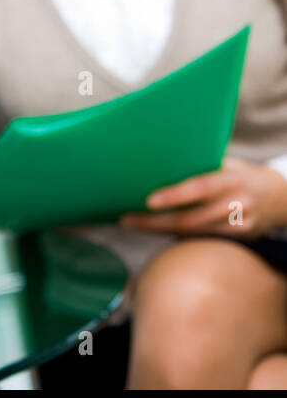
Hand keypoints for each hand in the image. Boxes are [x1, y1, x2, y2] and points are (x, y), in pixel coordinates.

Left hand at [119, 156, 286, 238]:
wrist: (281, 198)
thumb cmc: (242, 174)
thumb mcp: (228, 164)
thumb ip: (200, 165)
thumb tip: (158, 159)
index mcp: (232, 179)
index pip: (201, 187)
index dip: (174, 195)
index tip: (148, 200)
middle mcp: (237, 203)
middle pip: (191, 218)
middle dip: (154, 221)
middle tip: (125, 219)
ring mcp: (239, 224)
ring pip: (193, 232)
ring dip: (159, 230)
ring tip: (132, 223)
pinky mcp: (238, 239)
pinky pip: (201, 238)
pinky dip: (176, 235)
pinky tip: (155, 230)